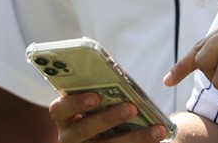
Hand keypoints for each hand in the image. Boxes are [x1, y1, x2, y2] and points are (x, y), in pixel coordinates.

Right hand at [50, 92, 168, 142]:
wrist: (98, 135)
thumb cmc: (94, 111)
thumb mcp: (89, 104)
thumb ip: (96, 94)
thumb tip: (118, 81)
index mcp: (63, 117)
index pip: (60, 109)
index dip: (76, 102)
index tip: (96, 96)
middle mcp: (69, 137)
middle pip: (84, 130)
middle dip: (108, 119)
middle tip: (131, 108)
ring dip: (134, 138)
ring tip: (156, 128)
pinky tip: (157, 136)